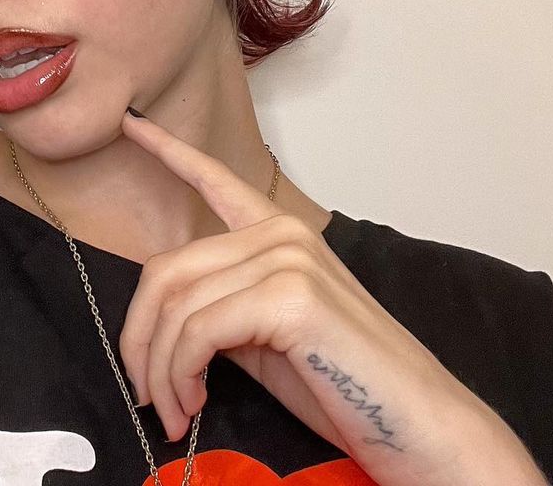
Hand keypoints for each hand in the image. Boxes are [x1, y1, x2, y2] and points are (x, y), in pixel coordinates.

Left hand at [117, 109, 548, 485]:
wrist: (423, 430)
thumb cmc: (346, 388)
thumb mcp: (267, 337)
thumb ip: (221, 307)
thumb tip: (160, 320)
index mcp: (279, 233)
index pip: (214, 180)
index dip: (166, 150)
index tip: (129, 123)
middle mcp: (282, 232)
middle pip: (167, 270)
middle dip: (141, 338)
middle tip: (149, 396)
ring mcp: (287, 259)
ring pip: (177, 306)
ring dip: (162, 370)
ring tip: (174, 412)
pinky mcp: (290, 297)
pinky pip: (198, 332)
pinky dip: (182, 373)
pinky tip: (194, 403)